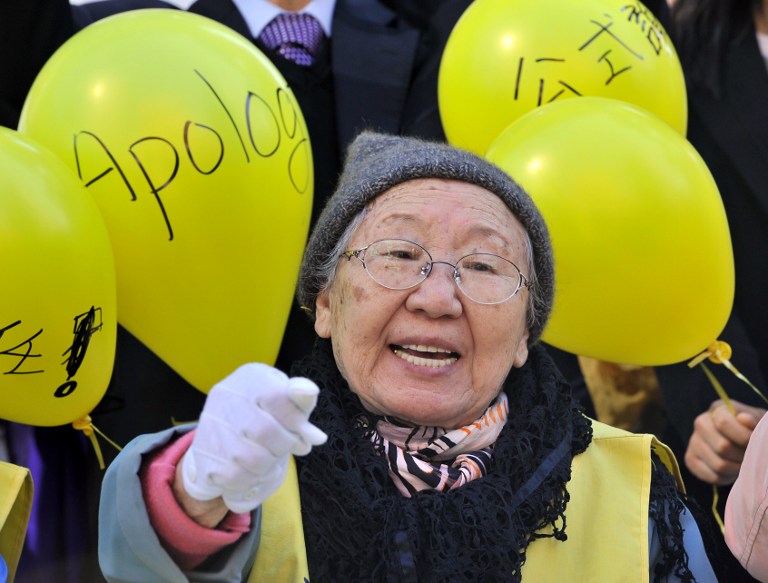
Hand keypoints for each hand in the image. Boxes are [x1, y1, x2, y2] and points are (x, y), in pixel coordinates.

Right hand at [180, 363, 326, 513]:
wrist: (225, 429)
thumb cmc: (266, 412)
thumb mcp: (287, 400)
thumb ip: (302, 409)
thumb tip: (316, 436)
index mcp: (252, 378)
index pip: (279, 398)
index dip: (297, 422)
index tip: (305, 435)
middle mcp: (226, 396)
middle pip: (265, 431)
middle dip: (285, 445)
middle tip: (289, 448)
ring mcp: (211, 424)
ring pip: (252, 458)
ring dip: (270, 465)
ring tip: (271, 459)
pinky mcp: (203, 453)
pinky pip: (236, 477)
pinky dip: (252, 479)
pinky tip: (254, 471)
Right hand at [684, 398, 765, 484]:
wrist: (741, 442)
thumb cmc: (751, 430)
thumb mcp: (757, 421)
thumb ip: (753, 419)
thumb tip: (745, 419)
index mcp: (717, 409)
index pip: (723, 423)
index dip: (743, 437)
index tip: (754, 442)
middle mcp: (701, 423)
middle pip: (722, 447)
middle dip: (742, 455)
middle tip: (749, 456)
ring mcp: (693, 442)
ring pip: (718, 465)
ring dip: (736, 468)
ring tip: (742, 463)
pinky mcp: (691, 459)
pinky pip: (711, 476)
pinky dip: (726, 478)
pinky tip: (731, 470)